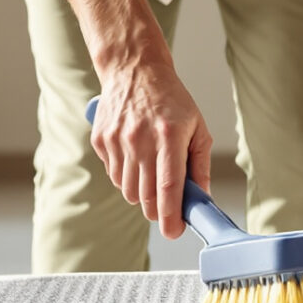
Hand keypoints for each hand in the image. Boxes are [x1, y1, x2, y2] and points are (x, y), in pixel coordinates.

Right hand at [90, 69, 212, 239]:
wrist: (134, 70)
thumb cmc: (171, 99)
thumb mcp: (197, 127)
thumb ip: (200, 165)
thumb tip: (201, 197)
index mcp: (169, 135)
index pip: (168, 187)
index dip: (171, 215)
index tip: (175, 232)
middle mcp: (141, 138)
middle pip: (146, 196)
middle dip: (157, 211)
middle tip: (166, 207)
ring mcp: (117, 140)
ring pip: (129, 191)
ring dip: (141, 193)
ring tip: (151, 170)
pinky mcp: (101, 140)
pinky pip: (114, 176)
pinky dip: (126, 177)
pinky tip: (135, 157)